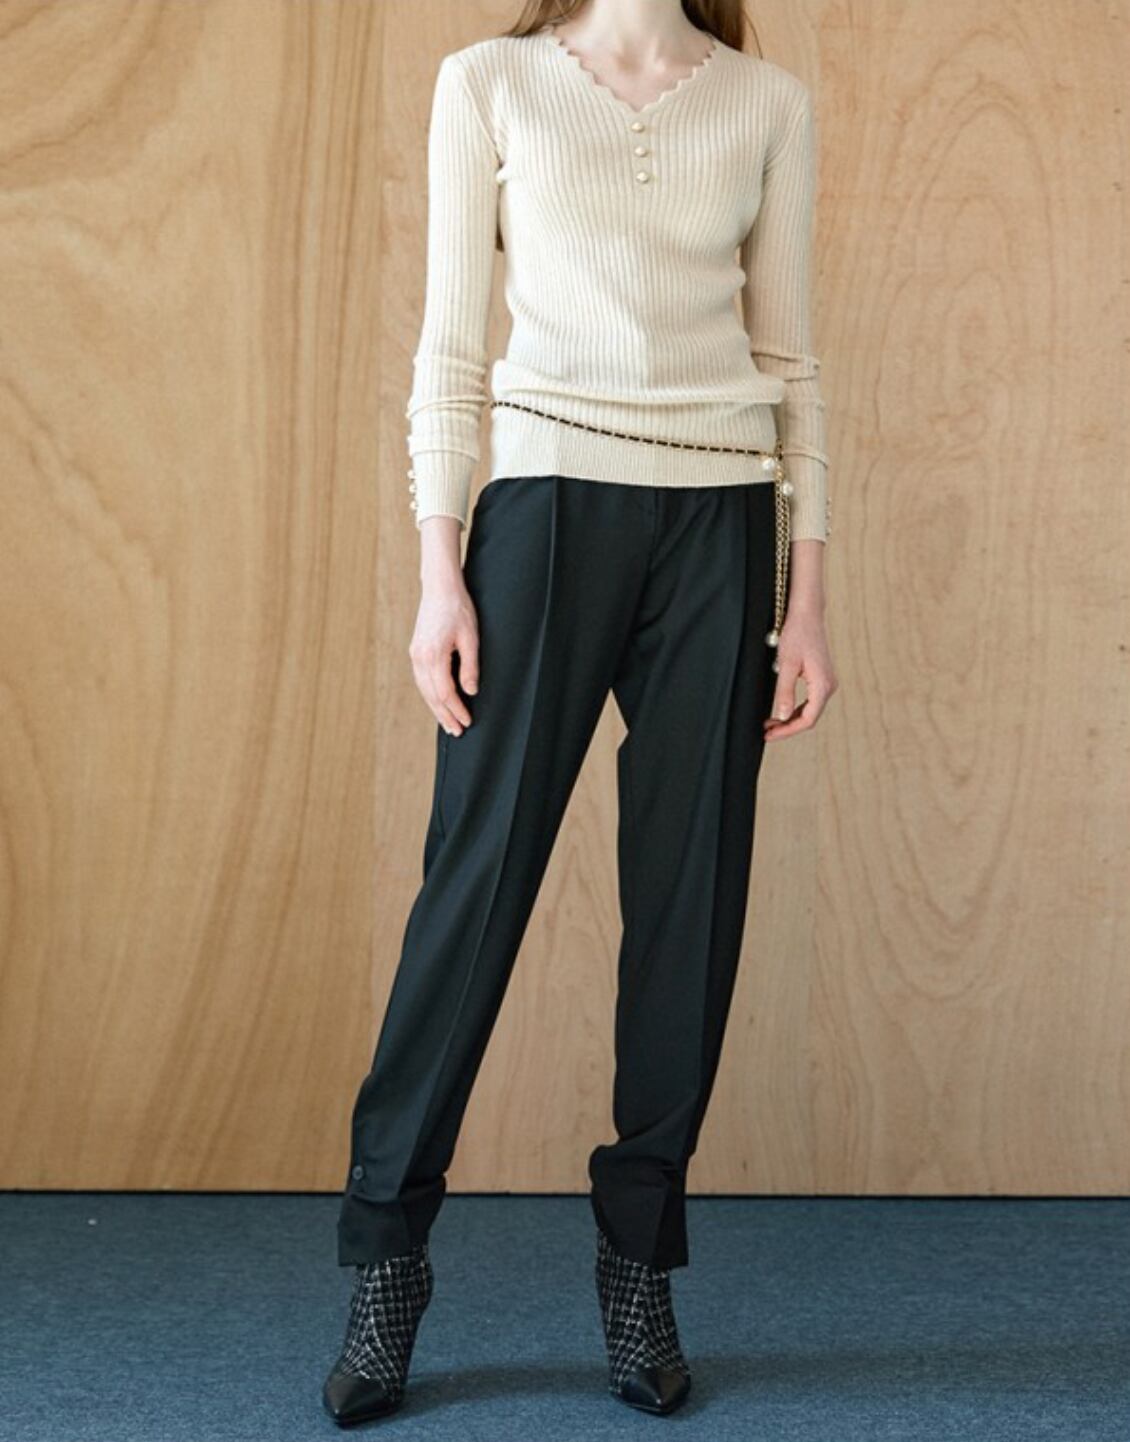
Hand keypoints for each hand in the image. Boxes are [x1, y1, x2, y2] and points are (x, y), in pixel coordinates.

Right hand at [410, 517, 479, 734]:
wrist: (440, 587)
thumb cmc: (459, 609)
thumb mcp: (471, 638)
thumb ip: (470, 667)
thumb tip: (470, 692)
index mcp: (433, 655)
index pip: (445, 693)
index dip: (456, 710)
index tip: (467, 722)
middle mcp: (419, 657)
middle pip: (431, 696)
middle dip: (445, 715)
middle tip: (457, 732)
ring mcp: (415, 654)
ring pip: (424, 689)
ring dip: (436, 708)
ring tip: (448, 723)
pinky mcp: (416, 651)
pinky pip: (421, 680)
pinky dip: (429, 694)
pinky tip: (437, 702)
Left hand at [763, 604, 837, 740]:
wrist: (807, 615)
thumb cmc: (797, 634)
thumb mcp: (786, 665)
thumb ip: (784, 692)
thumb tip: (781, 716)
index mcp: (822, 685)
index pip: (807, 720)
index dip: (787, 730)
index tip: (770, 734)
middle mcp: (829, 686)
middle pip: (809, 718)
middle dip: (787, 727)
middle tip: (767, 732)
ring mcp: (827, 682)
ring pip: (810, 711)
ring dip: (790, 719)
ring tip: (771, 723)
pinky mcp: (822, 678)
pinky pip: (810, 701)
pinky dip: (796, 709)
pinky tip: (781, 711)